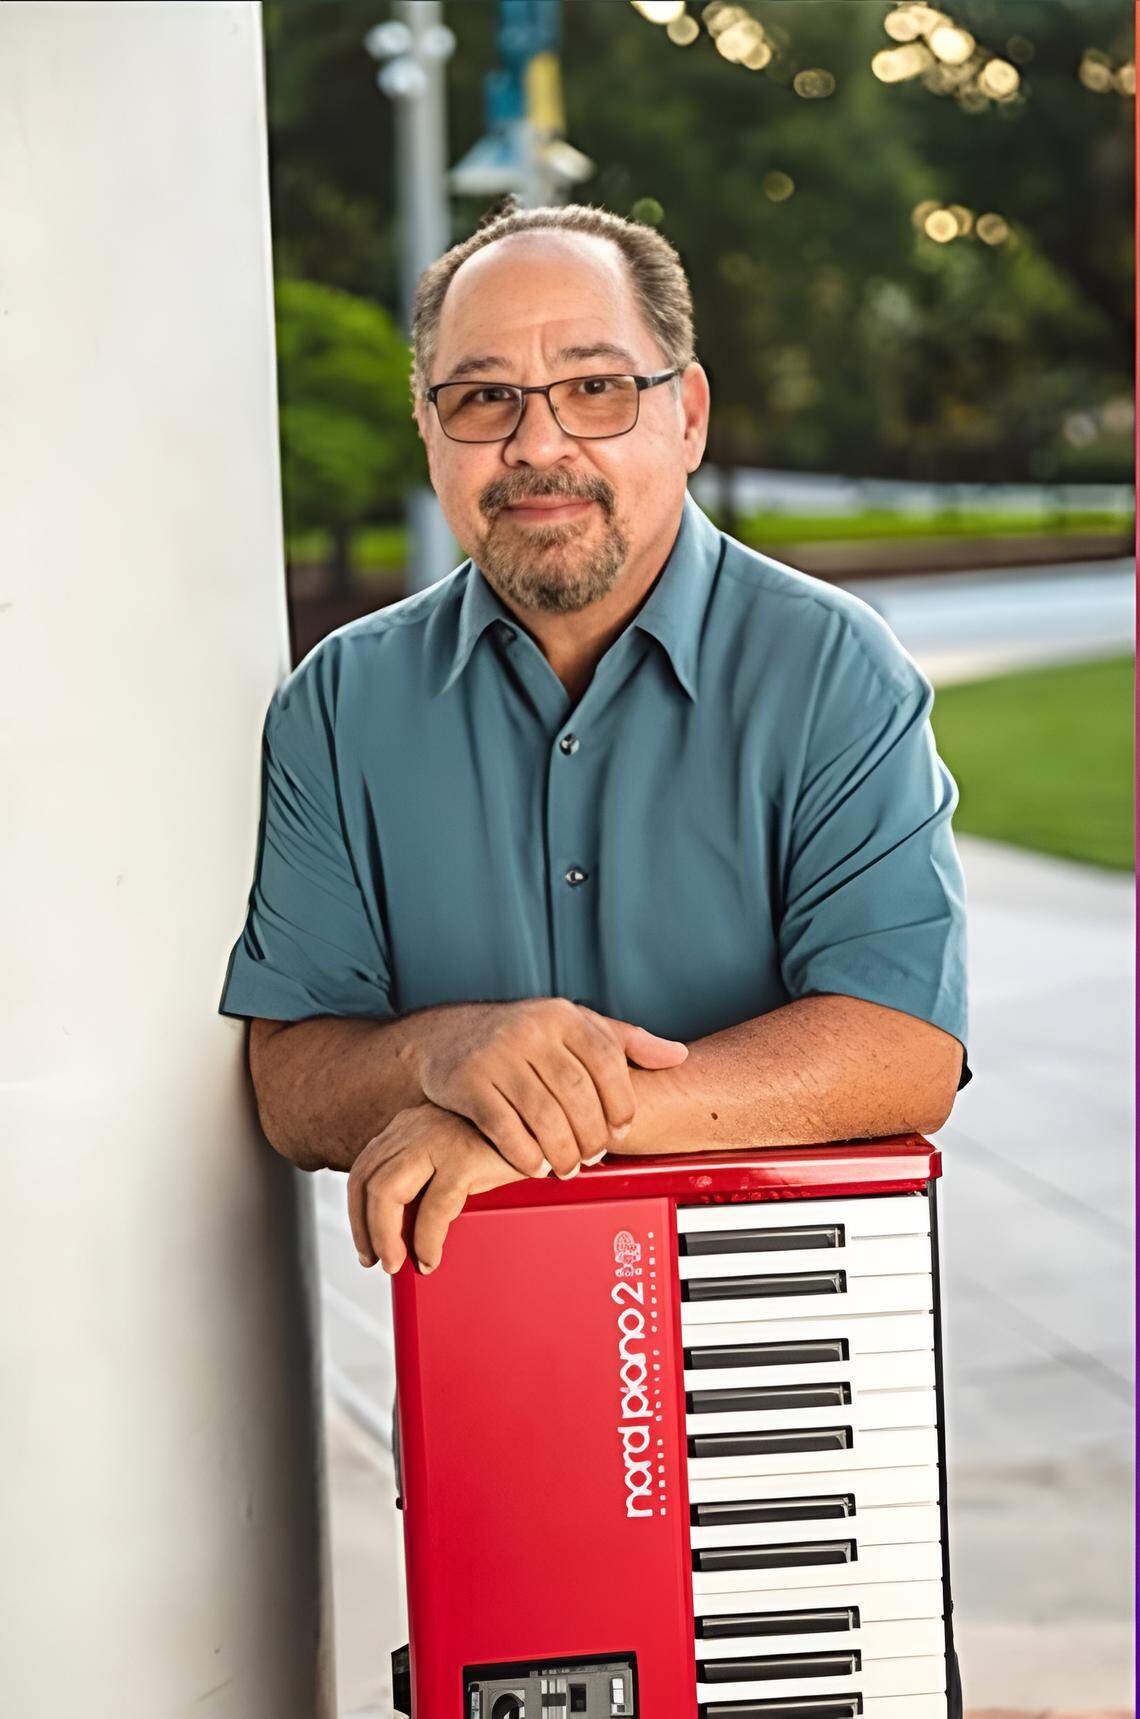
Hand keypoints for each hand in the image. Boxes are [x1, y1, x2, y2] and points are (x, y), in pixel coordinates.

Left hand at [348, 1101, 525, 1275]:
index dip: (356, 1212)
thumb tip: (402, 1227)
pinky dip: (426, 1240)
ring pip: (387, 1192)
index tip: (367, 1246)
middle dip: (364, 1229)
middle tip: (378, 1262)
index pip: (363, 1169)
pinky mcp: (464, 1156)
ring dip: (386, 1236)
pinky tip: (431, 1256)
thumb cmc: (504, 1146)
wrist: (547, 1124)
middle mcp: (416, 1127)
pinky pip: (432, 1207)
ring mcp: (438, 1139)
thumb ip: (426, 1176)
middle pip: (367, 1180)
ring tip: (398, 1264)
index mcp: (409, 1125)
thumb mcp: (454, 1156)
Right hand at [407, 997, 687, 1179]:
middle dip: (591, 1133)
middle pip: (575, 1092)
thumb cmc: (523, 1038)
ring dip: (561, 1150)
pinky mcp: (468, 1082)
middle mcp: (530, 1029)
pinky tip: (535, 1166)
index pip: (606, 1059)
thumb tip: (678, 1055)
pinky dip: (524, 1154)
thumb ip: (626, 1041)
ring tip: (568, 1166)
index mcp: (562, 1015)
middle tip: (595, 1156)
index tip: (624, 1128)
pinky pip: (503, 1127)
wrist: (448, 1037)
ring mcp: (497, 1055)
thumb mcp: (574, 1028)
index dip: (620, 1100)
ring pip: (542, 1114)